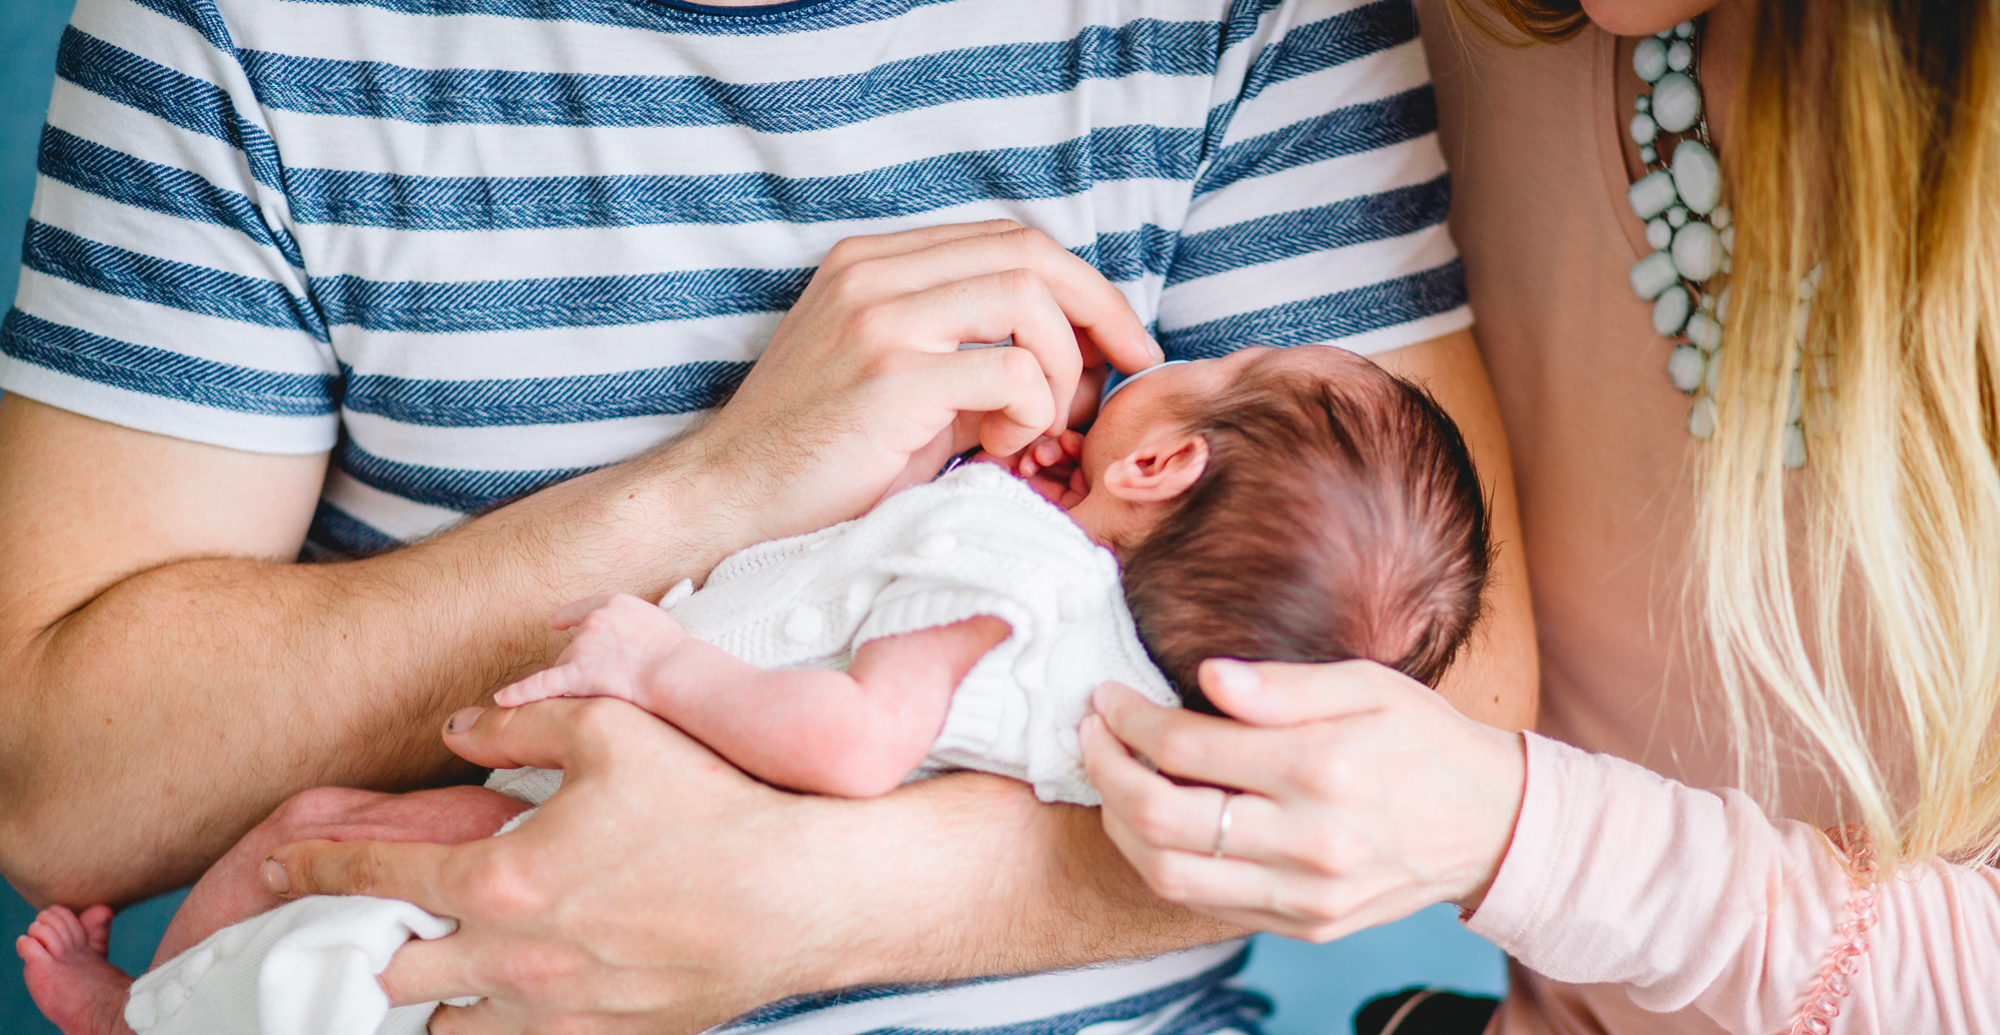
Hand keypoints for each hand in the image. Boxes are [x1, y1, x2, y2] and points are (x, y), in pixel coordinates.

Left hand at [259, 701, 1170, 1034]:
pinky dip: (487, 1025)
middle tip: (341, 927)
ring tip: (418, 969)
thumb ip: (520, 726)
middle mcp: (514, 959)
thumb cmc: (713, 803)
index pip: (375, 874)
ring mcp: (559, 1012)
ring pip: (442, 1028)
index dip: (314, 865)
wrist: (807, 892)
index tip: (280, 865)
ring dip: (418, 998)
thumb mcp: (615, 729)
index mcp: (502, 880)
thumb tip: (458, 729)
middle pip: (387, 971)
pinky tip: (498, 997)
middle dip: (351, 946)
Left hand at [492, 594, 686, 708]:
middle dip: (591, 665)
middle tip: (620, 679)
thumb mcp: (657, 622)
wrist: (677, 672)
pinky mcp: (576, 674)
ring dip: (584, 681)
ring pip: (569, 669)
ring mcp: (583, 647)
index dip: (571, 620)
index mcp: (615, 602)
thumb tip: (629, 637)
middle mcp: (594, 620)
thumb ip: (633, 624)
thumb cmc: (676, 654)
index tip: (557, 624)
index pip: (585, 611)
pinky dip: (521, 692)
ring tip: (616, 691)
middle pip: (577, 647)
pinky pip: (541, 685)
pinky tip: (503, 699)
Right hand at [678, 221, 1159, 547]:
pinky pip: (1010, 371)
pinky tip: (1001, 447)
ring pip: (1029, 300)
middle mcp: (875, 273)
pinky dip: (1032, 410)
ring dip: (1062, 370)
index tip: (1118, 342)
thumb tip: (1076, 364)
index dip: (1080, 286)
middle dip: (1101, 312)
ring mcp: (880, 319)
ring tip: (1039, 428)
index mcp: (875, 263)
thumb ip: (973, 358)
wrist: (727, 500)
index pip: (1009, 240)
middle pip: (1031, 254)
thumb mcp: (902, 386)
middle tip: (1125, 370)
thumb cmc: (818, 457)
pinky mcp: (890, 376)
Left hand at [1080, 659, 1525, 942]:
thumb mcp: (1367, 685)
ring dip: (1120, 825)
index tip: (1105, 698)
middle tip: (1090, 735)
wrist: (1492, 824)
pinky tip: (1153, 824)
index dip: (1128, 720)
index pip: (1186, 746)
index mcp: (1323, 768)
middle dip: (1106, 770)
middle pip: (1162, 817)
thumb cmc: (1423, 740)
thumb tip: (1206, 676)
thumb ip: (1282, 685)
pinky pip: (1205, 904)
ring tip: (1111, 781)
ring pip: (1170, 874)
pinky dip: (1162, 864)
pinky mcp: (1306, 926)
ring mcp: (1307, 895)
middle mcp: (1311, 841)